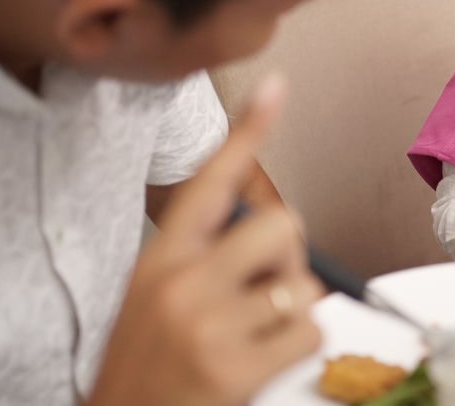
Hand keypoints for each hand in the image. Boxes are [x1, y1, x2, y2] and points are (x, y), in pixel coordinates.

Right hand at [88, 75, 323, 405]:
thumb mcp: (152, 299)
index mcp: (160, 260)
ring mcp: (207, 324)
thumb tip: (273, 237)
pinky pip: (309, 333)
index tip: (275, 86)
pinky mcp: (234, 366)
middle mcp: (181, 283)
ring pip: (302, 283)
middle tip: (268, 289)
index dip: (246, 131)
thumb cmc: (144, 367)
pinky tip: (263, 362)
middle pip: (281, 225)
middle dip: (290, 256)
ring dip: (295, 309)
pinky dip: (300, 348)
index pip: (209, 182)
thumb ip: (201, 261)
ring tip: (257, 334)